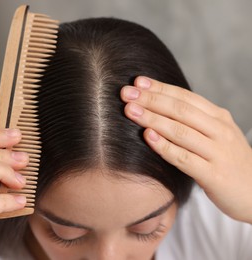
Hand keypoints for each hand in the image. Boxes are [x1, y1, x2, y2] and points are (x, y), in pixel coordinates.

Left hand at [121, 76, 251, 222]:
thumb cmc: (227, 161)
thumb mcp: (215, 135)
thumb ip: (191, 120)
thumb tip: (155, 102)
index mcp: (219, 117)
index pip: (185, 97)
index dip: (160, 88)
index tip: (136, 82)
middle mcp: (220, 131)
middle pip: (181, 110)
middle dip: (151, 99)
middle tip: (125, 93)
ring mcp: (218, 153)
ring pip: (181, 131)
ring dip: (153, 119)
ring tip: (130, 110)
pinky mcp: (214, 175)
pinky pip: (184, 158)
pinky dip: (165, 146)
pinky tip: (147, 137)